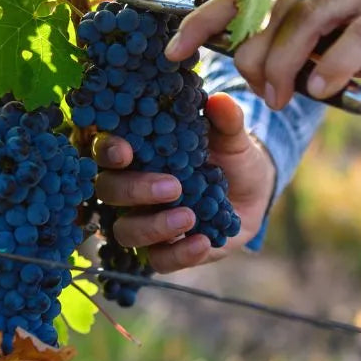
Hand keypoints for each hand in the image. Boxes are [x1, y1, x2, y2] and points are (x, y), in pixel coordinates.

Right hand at [94, 93, 275, 273]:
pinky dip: (179, 254)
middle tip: (172, 187)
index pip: (106, 150)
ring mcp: (146, 221)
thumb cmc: (230, 156)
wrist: (254, 192)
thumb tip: (219, 101)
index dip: (108, 150)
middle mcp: (133, 188)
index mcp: (139, 153)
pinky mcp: (166, 250)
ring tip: (189, 216)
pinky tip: (203, 242)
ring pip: (126, 231)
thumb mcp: (231, 137)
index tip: (126, 151)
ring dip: (154, 226)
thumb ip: (225, 120)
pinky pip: (159, 260)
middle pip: (109, 192)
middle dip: (135, 190)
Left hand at [166, 0, 360, 107]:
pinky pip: (354, 35)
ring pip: (305, 20)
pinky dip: (333, 65)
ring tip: (280, 99)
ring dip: (285, 65)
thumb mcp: (337, 38)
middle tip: (258, 93)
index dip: (204, 19)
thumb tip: (248, 72)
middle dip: (253, 56)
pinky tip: (322, 89)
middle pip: (270, 9)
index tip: (171, 51)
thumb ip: (297, 45)